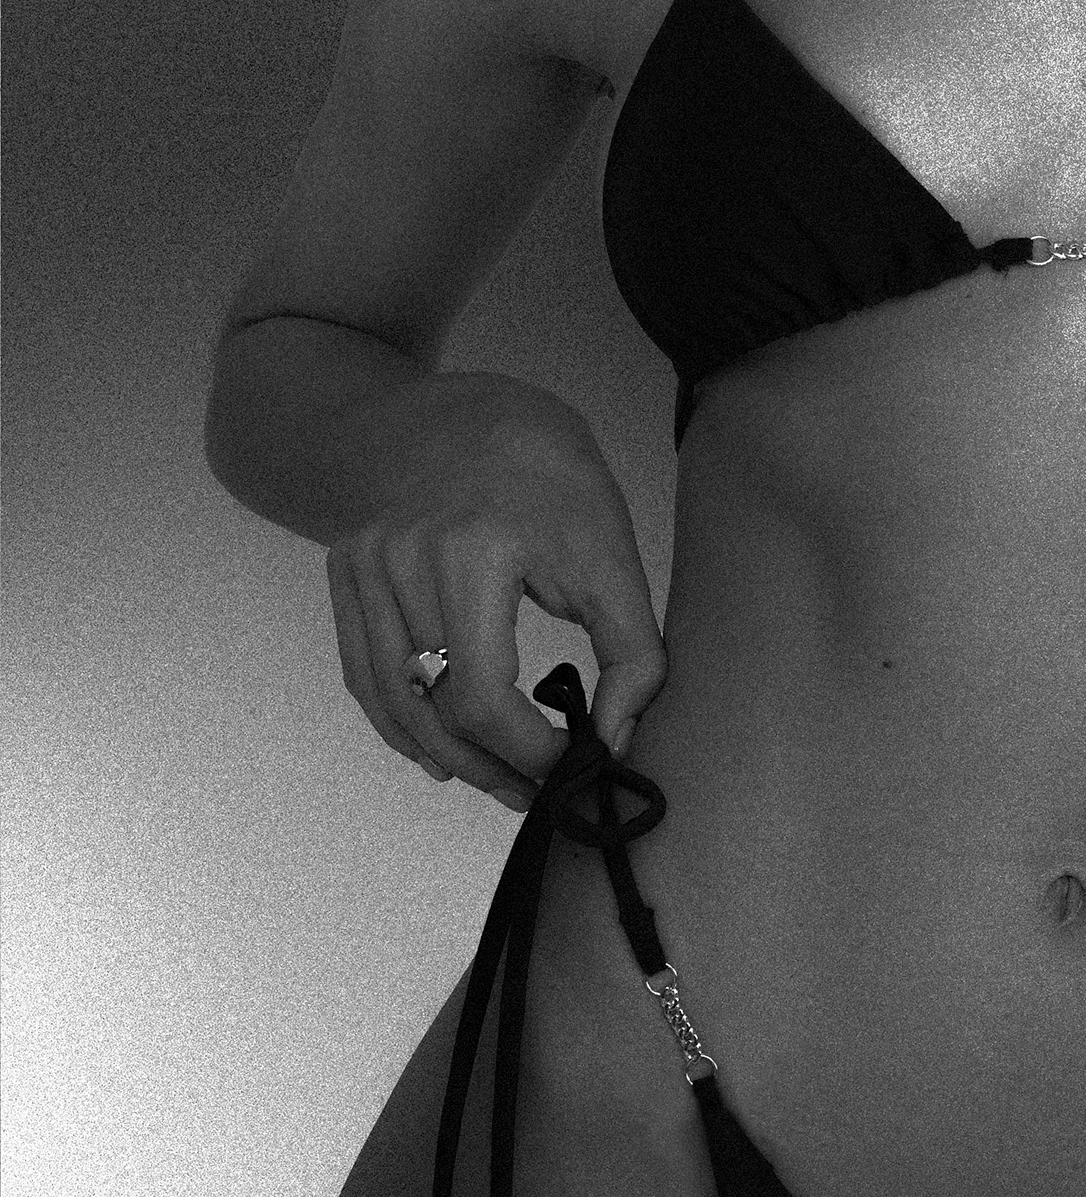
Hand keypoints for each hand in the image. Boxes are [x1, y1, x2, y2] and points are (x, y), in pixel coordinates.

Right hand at [323, 370, 667, 809]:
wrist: (454, 406)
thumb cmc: (546, 470)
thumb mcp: (609, 545)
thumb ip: (630, 649)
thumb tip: (618, 739)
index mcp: (474, 548)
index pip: (483, 696)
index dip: (530, 752)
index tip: (575, 763)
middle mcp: (403, 559)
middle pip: (436, 710)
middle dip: (493, 767)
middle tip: (539, 790)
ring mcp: (364, 567)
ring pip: (395, 703)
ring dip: (447, 757)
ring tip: (499, 779)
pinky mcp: (345, 574)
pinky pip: (365, 676)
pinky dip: (402, 723)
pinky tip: (443, 747)